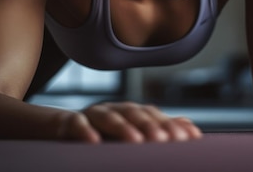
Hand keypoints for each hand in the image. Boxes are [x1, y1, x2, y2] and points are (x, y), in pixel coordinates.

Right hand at [58, 102, 202, 142]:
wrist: (62, 128)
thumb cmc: (104, 133)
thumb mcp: (132, 132)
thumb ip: (159, 129)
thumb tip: (190, 127)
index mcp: (131, 112)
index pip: (155, 116)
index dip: (170, 125)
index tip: (187, 139)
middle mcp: (115, 109)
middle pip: (135, 113)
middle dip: (150, 126)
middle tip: (164, 140)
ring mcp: (92, 114)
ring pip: (109, 117)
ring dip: (123, 127)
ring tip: (136, 141)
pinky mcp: (69, 122)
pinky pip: (76, 124)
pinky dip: (84, 131)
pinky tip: (93, 142)